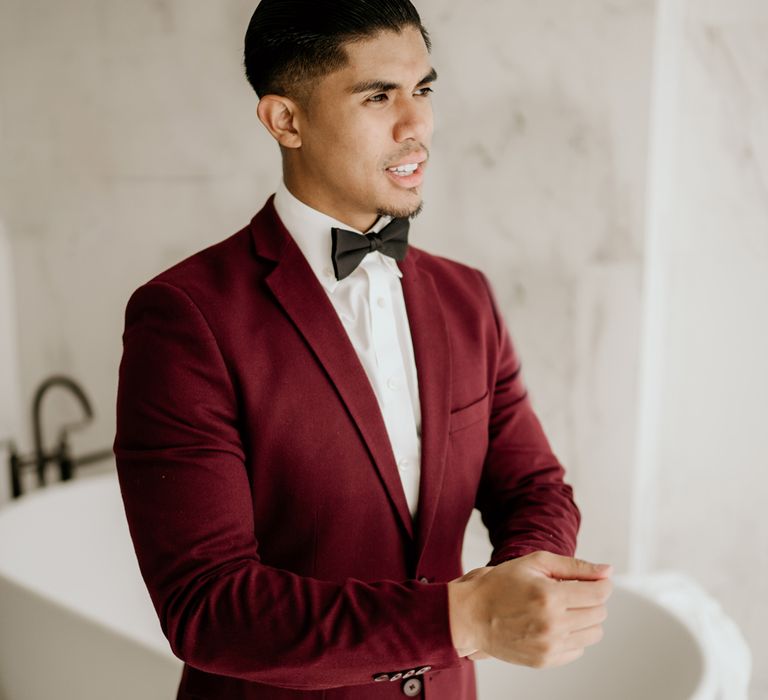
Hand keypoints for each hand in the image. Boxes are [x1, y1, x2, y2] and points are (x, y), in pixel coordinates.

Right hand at [449, 551, 612, 667]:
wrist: (472, 614)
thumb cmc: (501, 584)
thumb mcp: (535, 563)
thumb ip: (574, 566)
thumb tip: (606, 571)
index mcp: (550, 596)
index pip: (599, 594)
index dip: (601, 584)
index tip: (596, 581)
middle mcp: (553, 624)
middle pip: (599, 614)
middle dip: (592, 599)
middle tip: (571, 592)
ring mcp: (549, 646)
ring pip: (593, 634)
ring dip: (585, 619)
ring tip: (563, 608)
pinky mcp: (545, 660)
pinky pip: (578, 650)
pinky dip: (572, 636)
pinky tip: (553, 624)